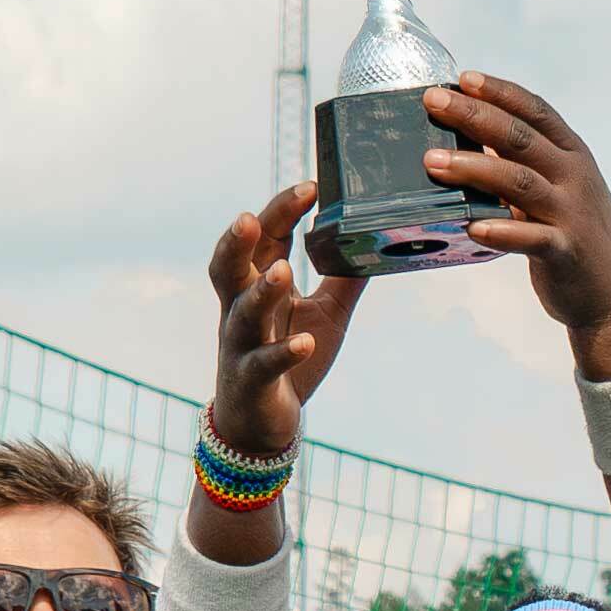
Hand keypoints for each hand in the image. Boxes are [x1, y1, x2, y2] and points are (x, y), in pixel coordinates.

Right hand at [200, 180, 367, 470]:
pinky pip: (265, 364)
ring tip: (282, 270)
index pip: (264, 240)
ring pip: (242, 313)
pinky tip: (304, 342)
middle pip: (228, 268)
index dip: (281, 211)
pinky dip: (284, 353)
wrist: (261, 425)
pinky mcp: (253, 381)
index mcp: (258, 286)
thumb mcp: (326, 313)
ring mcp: (242, 346)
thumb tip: (382, 238)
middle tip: (251, 217)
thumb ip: (346, 277)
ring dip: (260, 291)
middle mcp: (241, 310)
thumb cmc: (292, 360)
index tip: (312, 185)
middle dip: (237, 242)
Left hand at [423, 77, 610, 378]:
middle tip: (434, 101)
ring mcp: (571, 213)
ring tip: (432, 162)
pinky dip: (501, 231)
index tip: (463, 78)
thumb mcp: (556, 192)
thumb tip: (472, 137)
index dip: (499, 92)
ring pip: (518, 181)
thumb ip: (521, 165)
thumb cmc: (574, 239)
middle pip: (519, 137)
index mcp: (572, 155)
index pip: (535, 111)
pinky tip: (472, 228)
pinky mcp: (565, 251)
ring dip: (473, 168)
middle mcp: (574, 177)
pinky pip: (530, 238)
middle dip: (475, 115)